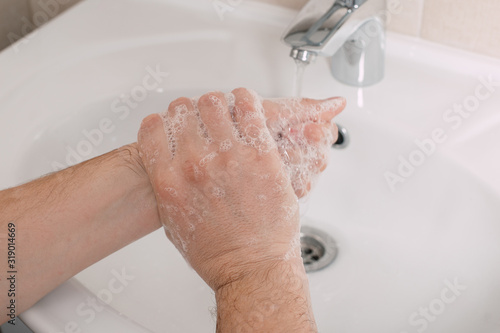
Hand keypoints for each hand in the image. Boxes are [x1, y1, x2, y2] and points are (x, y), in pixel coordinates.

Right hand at [137, 88, 344, 290]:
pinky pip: (250, 108)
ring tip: (226, 115)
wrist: (252, 267)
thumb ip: (167, 186)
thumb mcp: (173, 221)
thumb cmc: (216, 252)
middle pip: (183, 110)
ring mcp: (229, 156)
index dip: (163, 123)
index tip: (172, 125)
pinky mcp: (260, 154)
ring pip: (214, 102)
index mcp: (168, 179)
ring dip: (218, 105)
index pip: (152, 128)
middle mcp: (195, 163)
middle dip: (190, 113)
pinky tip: (246, 108)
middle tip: (202, 121)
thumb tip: (168, 163)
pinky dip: (246, 101)